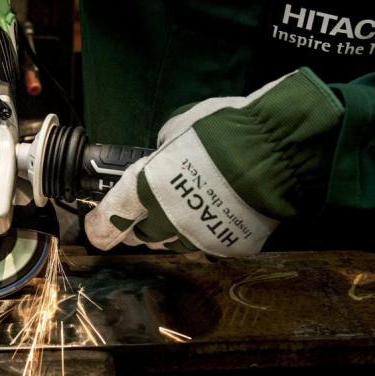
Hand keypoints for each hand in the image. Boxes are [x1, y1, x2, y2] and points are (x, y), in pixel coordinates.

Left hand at [85, 68, 344, 256]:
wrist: (277, 149)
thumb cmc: (224, 130)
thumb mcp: (178, 129)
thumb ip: (160, 151)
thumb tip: (161, 157)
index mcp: (145, 188)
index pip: (109, 221)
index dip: (99, 227)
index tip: (97, 228)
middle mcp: (166, 220)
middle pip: (140, 236)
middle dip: (139, 224)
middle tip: (147, 207)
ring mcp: (198, 237)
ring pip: (170, 243)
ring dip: (170, 229)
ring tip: (185, 206)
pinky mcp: (226, 246)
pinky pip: (205, 243)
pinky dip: (205, 231)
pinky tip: (216, 212)